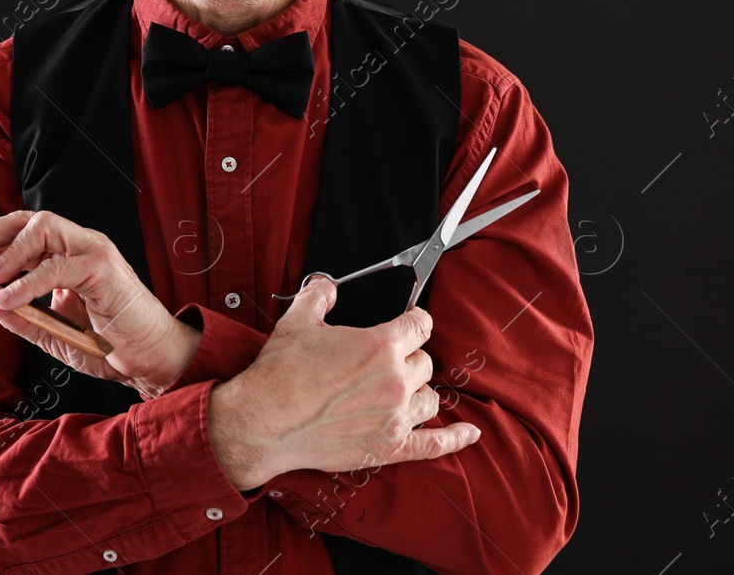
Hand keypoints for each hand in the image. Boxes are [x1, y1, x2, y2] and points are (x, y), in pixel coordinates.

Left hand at [0, 209, 199, 396]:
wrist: (154, 360)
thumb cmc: (112, 346)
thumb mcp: (54, 335)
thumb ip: (22, 317)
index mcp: (68, 257)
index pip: (22, 234)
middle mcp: (80, 246)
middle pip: (28, 221)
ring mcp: (94, 252)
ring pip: (44, 230)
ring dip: (9, 250)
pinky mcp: (105, 269)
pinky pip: (58, 268)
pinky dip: (28, 282)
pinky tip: (7, 297)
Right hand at [209, 276, 480, 489]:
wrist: (264, 421)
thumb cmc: (280, 373)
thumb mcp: (297, 322)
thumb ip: (318, 297)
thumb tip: (326, 286)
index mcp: (380, 345)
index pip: (419, 326)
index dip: (413, 322)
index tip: (409, 323)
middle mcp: (395, 380)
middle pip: (424, 363)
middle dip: (408, 359)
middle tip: (384, 362)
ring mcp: (396, 417)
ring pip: (430, 399)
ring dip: (418, 392)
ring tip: (399, 392)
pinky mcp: (389, 448)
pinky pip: (434, 444)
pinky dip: (454, 439)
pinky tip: (468, 435)